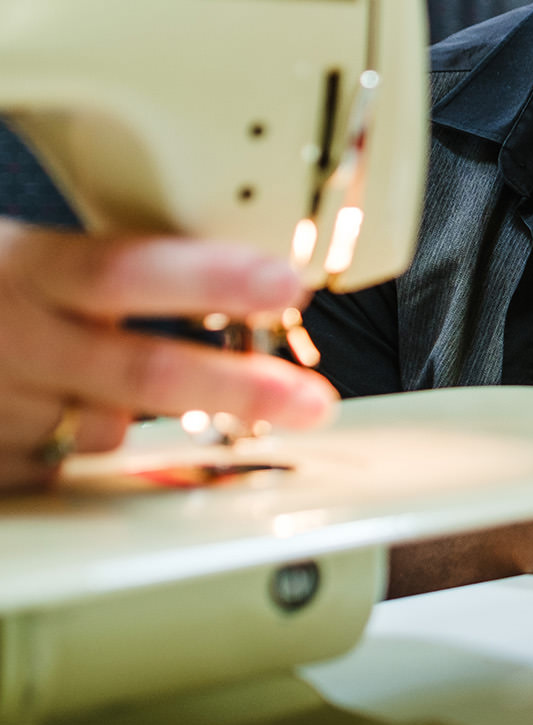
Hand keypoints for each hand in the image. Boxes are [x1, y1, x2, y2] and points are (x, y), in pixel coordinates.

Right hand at [0, 218, 336, 491]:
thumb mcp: (33, 255)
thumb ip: (120, 273)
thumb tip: (247, 282)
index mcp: (22, 268)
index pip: (126, 270)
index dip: (212, 278)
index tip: (285, 282)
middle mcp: (7, 340)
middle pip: (138, 373)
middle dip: (238, 391)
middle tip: (310, 401)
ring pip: (108, 432)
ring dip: (160, 423)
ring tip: (200, 399)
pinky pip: (68, 470)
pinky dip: (95, 448)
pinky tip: (84, 419)